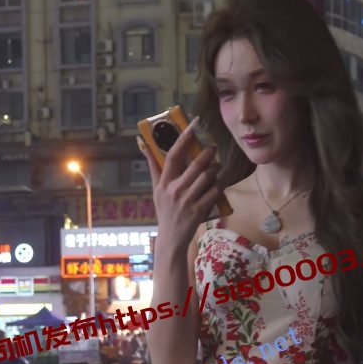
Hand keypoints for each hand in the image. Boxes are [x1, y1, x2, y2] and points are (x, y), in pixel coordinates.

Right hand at [138, 118, 221, 249]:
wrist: (171, 238)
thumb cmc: (165, 210)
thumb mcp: (156, 190)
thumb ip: (153, 167)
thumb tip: (143, 144)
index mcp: (163, 183)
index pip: (173, 155)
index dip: (184, 138)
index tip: (193, 125)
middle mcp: (175, 190)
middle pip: (196, 164)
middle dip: (208, 153)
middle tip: (213, 148)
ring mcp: (187, 201)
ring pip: (208, 176)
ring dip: (216, 168)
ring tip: (217, 165)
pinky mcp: (199, 210)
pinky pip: (214, 191)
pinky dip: (219, 184)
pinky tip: (219, 182)